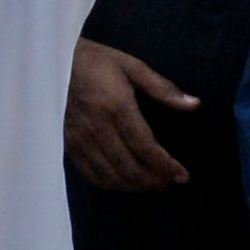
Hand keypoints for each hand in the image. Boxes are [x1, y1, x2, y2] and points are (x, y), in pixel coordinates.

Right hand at [65, 39, 196, 192]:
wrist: (54, 63)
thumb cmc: (97, 62)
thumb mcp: (133, 66)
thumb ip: (163, 88)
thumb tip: (194, 104)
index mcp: (116, 106)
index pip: (145, 146)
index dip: (165, 165)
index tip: (182, 175)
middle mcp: (97, 128)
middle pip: (129, 167)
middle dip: (153, 181)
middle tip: (170, 183)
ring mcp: (81, 140)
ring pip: (110, 176)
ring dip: (134, 186)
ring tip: (152, 185)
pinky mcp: (69, 145)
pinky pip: (91, 174)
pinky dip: (111, 184)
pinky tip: (125, 182)